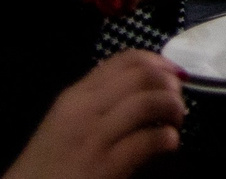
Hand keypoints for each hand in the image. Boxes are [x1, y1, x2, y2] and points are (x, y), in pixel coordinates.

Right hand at [2, 52, 186, 178]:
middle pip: (144, 76)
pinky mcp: (106, 165)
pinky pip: (150, 140)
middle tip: (176, 101)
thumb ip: (99, 98)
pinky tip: (167, 144)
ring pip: (151, 102)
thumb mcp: (66, 120)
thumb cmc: (49, 163)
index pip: (127, 60)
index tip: (173, 73)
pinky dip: (168, 139)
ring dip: (174, 109)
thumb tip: (145, 82)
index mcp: (75, 96)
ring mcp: (95, 138)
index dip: (159, 63)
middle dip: (171, 85)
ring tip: (174, 122)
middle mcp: (84, 111)